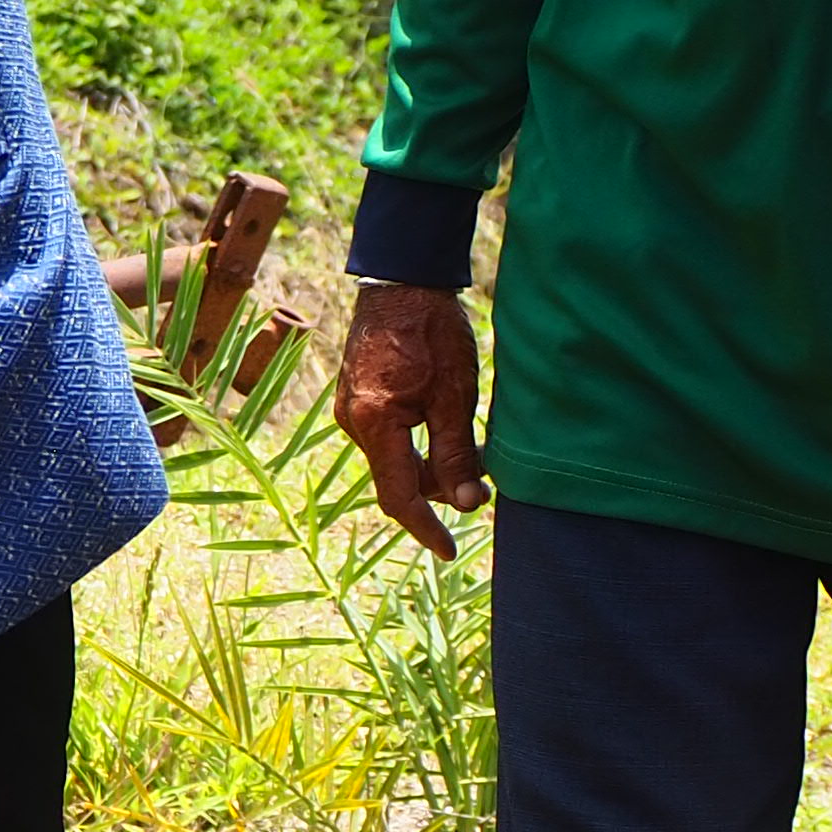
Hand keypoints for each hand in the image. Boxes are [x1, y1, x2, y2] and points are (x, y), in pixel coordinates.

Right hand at [336, 281, 486, 559]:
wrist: (401, 281)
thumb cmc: (432, 331)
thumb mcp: (456, 394)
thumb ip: (457, 452)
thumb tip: (465, 504)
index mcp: (375, 423)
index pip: (398, 496)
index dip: (425, 528)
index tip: (450, 550)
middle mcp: (353, 422)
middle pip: (396, 479)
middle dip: (437, 489)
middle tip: (480, 482)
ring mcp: (350, 409)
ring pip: (393, 459)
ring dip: (429, 464)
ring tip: (469, 450)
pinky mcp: (356, 398)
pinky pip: (387, 438)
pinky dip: (415, 444)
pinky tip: (442, 426)